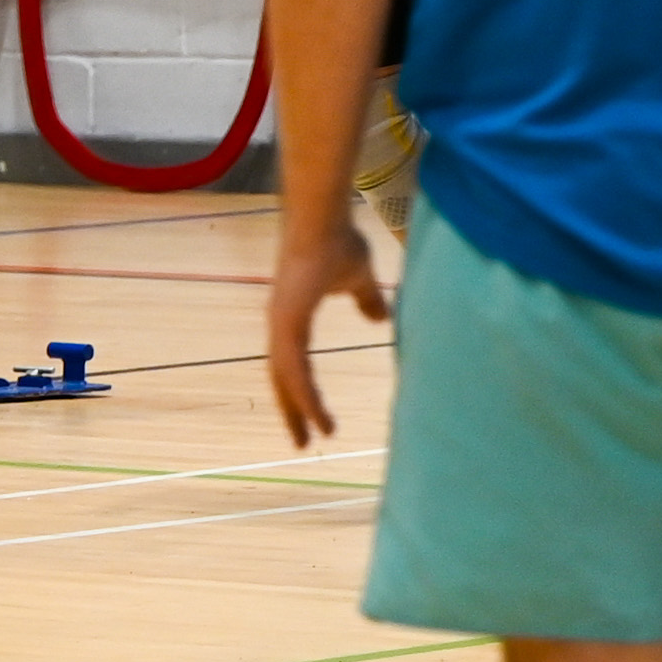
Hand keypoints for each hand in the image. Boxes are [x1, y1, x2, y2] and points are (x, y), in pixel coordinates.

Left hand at [261, 197, 390, 449]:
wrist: (325, 219)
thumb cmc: (338, 241)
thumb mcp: (359, 278)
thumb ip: (366, 300)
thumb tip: (380, 318)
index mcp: (292, 317)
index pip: (290, 364)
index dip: (299, 391)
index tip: (310, 418)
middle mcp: (281, 324)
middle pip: (281, 378)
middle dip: (291, 410)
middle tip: (302, 443)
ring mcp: (281, 323)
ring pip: (286, 379)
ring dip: (299, 410)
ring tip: (314, 437)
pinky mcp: (286, 321)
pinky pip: (293, 369)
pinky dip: (303, 394)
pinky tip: (316, 414)